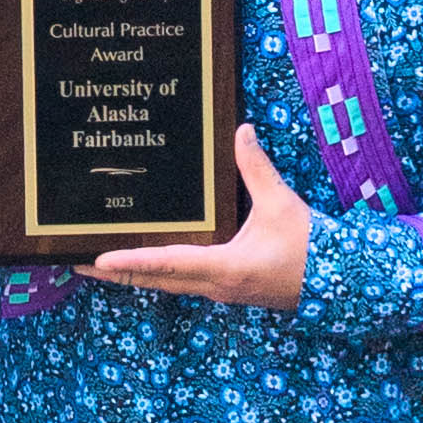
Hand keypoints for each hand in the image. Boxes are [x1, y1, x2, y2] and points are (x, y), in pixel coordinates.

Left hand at [82, 125, 311, 308]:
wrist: (342, 284)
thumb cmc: (311, 246)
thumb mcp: (281, 204)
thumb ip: (256, 168)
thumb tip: (241, 131)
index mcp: (224, 268)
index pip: (167, 264)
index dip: (131, 261)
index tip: (98, 260)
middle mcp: (216, 286)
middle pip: (156, 281)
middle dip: (118, 273)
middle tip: (80, 262)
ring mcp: (221, 292)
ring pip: (168, 284)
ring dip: (136, 275)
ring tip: (103, 264)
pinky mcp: (228, 289)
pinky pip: (184, 282)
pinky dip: (159, 273)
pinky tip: (148, 262)